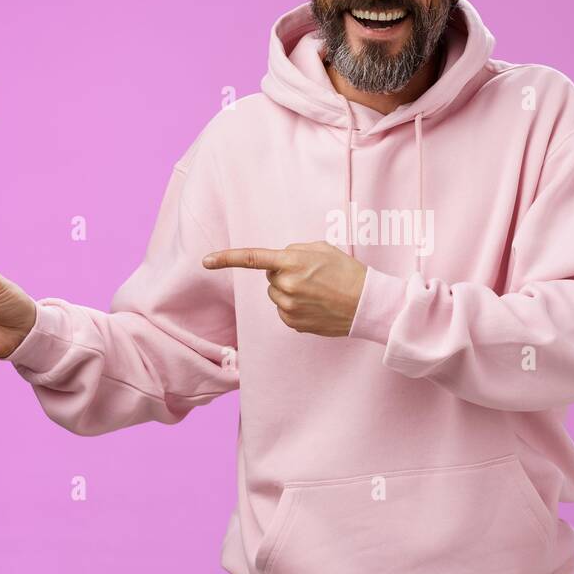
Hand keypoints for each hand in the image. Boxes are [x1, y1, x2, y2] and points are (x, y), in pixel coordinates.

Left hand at [202, 240, 365, 336]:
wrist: (366, 304)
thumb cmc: (347, 272)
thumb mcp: (322, 249)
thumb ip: (295, 251)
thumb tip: (280, 262)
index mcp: (292, 262)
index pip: (252, 259)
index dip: (226, 258)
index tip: (206, 261)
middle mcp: (286, 285)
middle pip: (270, 278)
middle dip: (284, 275)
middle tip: (312, 277)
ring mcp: (289, 307)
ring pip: (276, 296)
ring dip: (290, 292)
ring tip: (317, 292)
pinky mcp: (293, 324)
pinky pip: (284, 312)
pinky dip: (296, 308)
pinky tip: (316, 306)